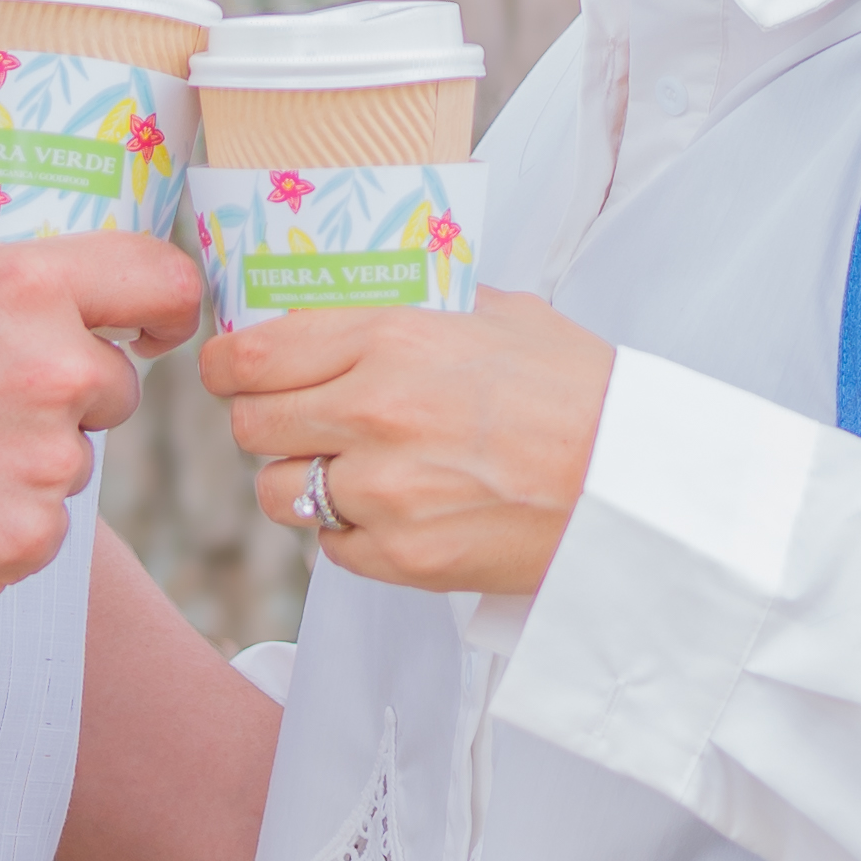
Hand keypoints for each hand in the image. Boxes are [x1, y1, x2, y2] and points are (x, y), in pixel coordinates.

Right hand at [0, 221, 204, 600]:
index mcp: (31, 283)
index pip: (163, 281)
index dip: (167, 310)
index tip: (153, 333)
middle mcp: (55, 365)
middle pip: (114, 389)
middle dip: (64, 401)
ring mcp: (46, 456)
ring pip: (75, 463)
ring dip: (26, 465)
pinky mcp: (26, 534)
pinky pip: (45, 529)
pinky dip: (1, 527)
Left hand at [196, 284, 614, 597]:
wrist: (634, 483)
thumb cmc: (578, 391)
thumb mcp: (498, 314)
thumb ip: (417, 310)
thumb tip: (354, 304)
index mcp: (393, 340)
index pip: (254, 354)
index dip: (227, 365)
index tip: (230, 369)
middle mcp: (375, 414)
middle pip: (252, 426)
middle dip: (265, 421)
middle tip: (295, 418)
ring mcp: (384, 493)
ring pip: (279, 493)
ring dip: (302, 480)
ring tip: (348, 469)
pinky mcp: (401, 557)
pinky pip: (331, 546)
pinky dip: (349, 531)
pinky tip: (394, 509)